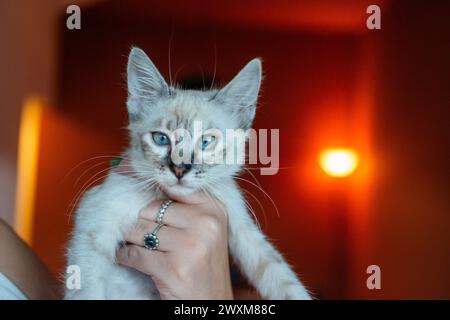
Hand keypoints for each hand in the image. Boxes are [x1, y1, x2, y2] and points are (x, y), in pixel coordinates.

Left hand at [116, 190, 232, 299]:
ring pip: (140, 230)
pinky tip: (127, 258)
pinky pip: (135, 254)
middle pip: (152, 209)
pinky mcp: (173, 268)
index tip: (139, 194)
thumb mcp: (206, 229)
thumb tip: (145, 187)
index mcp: (214, 209)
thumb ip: (185, 207)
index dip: (153, 193)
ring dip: (130, 239)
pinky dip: (125, 256)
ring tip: (132, 244)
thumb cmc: (204, 264)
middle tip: (138, 231)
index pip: (172, 189)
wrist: (211, 303)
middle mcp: (205, 223)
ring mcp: (190, 245)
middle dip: (140, 222)